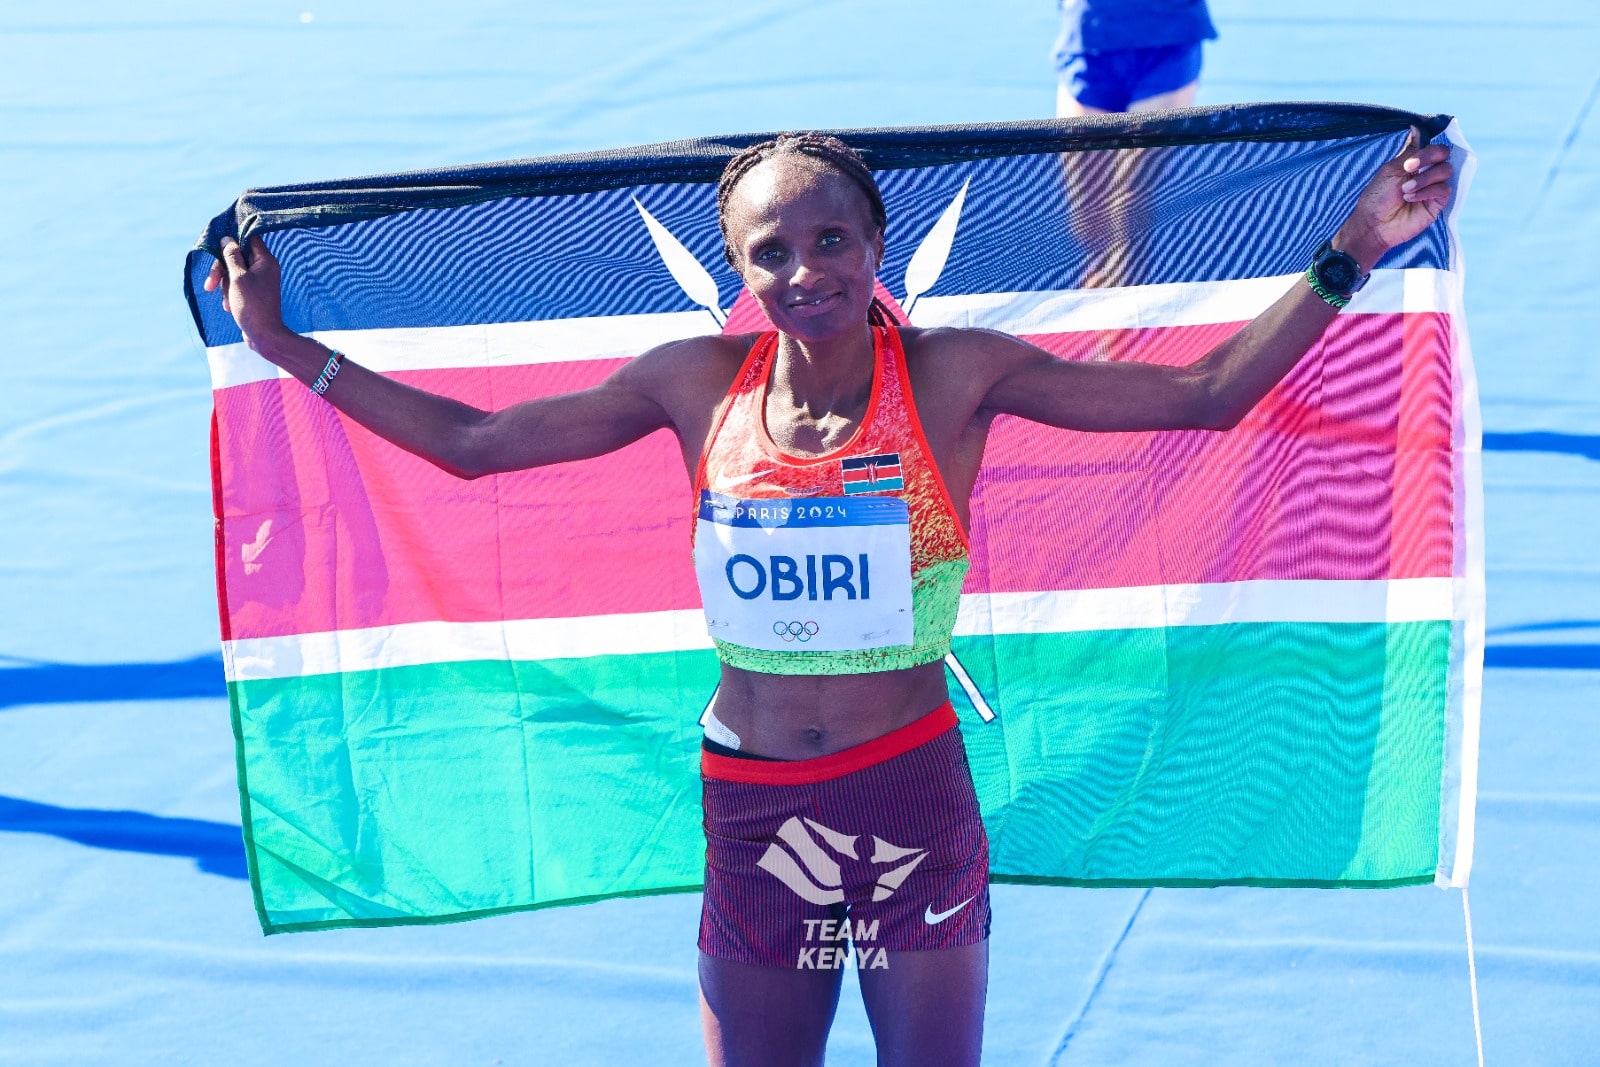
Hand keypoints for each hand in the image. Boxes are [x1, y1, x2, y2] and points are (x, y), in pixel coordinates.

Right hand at [203, 235, 288, 347]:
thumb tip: (227, 238)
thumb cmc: (252, 305)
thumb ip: (231, 256)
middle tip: (210, 284)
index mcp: (265, 260)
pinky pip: (236, 285)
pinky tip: (229, 307)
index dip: (231, 240)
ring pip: (233, 272)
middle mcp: (264, 268)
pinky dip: (230, 294)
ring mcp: (259, 281)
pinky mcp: (253, 293)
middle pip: (236, 257)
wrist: (264, 336)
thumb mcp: (237, 278)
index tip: (216, 245)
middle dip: (221, 270)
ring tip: (227, 302)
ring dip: (224, 285)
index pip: (248, 238)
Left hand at [1334, 128, 1454, 267]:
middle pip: (1444, 154)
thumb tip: (1417, 126)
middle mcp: (1428, 172)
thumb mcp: (1392, 170)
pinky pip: (1444, 189)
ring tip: (1405, 190)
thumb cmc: (1378, 197)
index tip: (1408, 163)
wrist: (1374, 225)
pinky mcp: (1438, 203)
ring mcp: (1434, 187)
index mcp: (1416, 163)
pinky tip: (1411, 198)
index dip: (1426, 151)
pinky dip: (1427, 191)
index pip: (1434, 147)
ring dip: (1424, 179)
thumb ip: (1410, 151)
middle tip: (1408, 169)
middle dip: (1428, 158)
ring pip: (1445, 171)